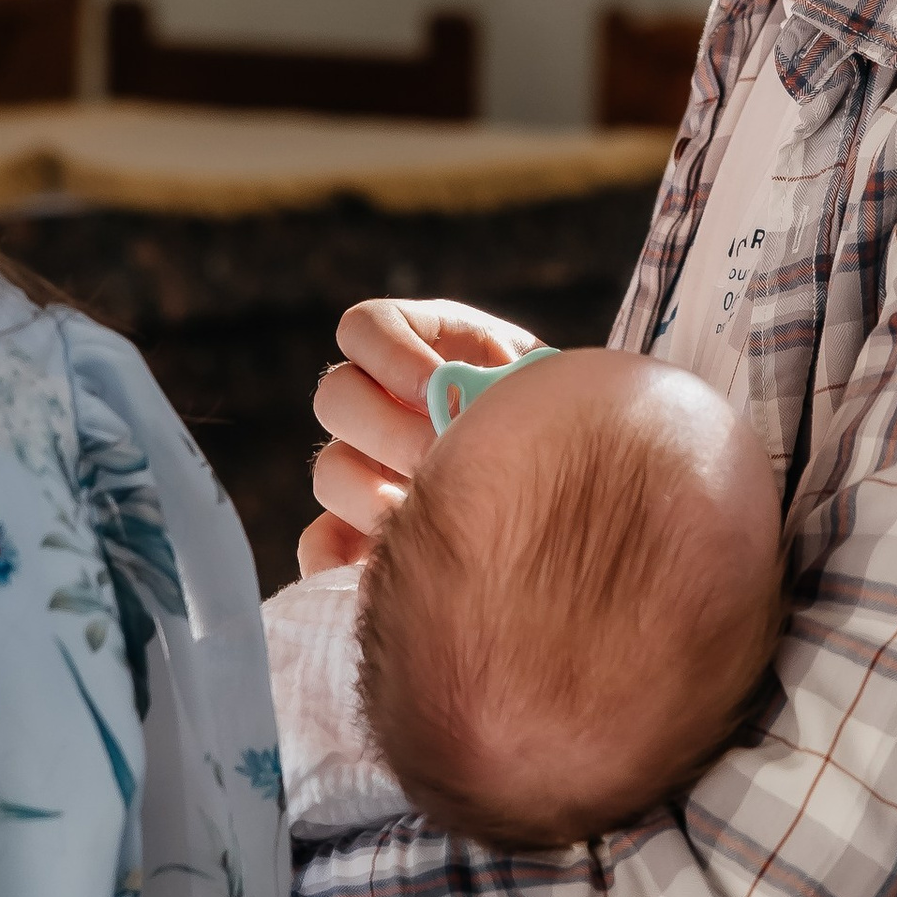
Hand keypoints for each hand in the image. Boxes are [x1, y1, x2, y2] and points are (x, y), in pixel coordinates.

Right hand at [297, 297, 541, 574]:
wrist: (574, 486)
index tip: (432, 387)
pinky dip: (338, 557)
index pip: (362, 329)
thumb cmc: (558, 425)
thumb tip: (456, 416)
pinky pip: (322, 545)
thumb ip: (499, 386)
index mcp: (418, 346)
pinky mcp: (358, 529)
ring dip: (376, 496)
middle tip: (442, 458)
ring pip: (331, 471)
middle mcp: (379, 401)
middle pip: (336, 398)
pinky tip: (380, 567)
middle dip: (390, 432)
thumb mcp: (540, 386)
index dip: (389, 355)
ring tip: (437, 518)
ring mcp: (364, 466)